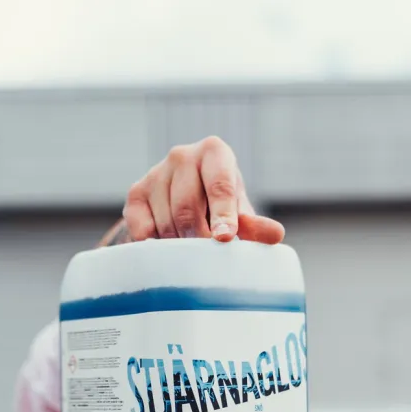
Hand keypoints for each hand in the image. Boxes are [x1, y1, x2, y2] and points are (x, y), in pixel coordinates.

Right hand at [102, 136, 284, 245]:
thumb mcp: (239, 211)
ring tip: (190, 254)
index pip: (219, 185)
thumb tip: (275, 235)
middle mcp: (182, 156)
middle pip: (187, 207)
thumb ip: (254, 224)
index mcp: (214, 152)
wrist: (184, 196)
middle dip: (198, 237)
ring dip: (178, 245)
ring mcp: (155, 173)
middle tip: (206, 260)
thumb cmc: (219, 204)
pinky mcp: (135, 193)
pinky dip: (156, 246)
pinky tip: (168, 249)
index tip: (224, 239)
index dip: (223, 214)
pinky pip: (143, 229)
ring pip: (166, 221)